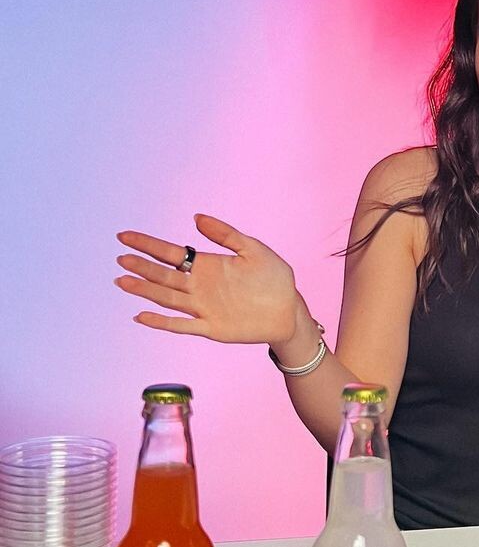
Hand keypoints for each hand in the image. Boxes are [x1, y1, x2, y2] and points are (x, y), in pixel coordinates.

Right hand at [115, 214, 302, 344]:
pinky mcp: (211, 328)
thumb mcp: (253, 249)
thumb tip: (196, 218)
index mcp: (208, 265)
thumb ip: (226, 234)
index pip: (171, 253)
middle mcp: (200, 286)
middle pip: (164, 276)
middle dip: (142, 267)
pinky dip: (161, 322)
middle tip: (121, 258)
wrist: (290, 310)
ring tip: (122, 281)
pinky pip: (182, 325)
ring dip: (144, 291)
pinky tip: (141, 315)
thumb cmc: (274, 279)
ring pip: (167, 299)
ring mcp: (203, 308)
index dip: (147, 245)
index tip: (124, 237)